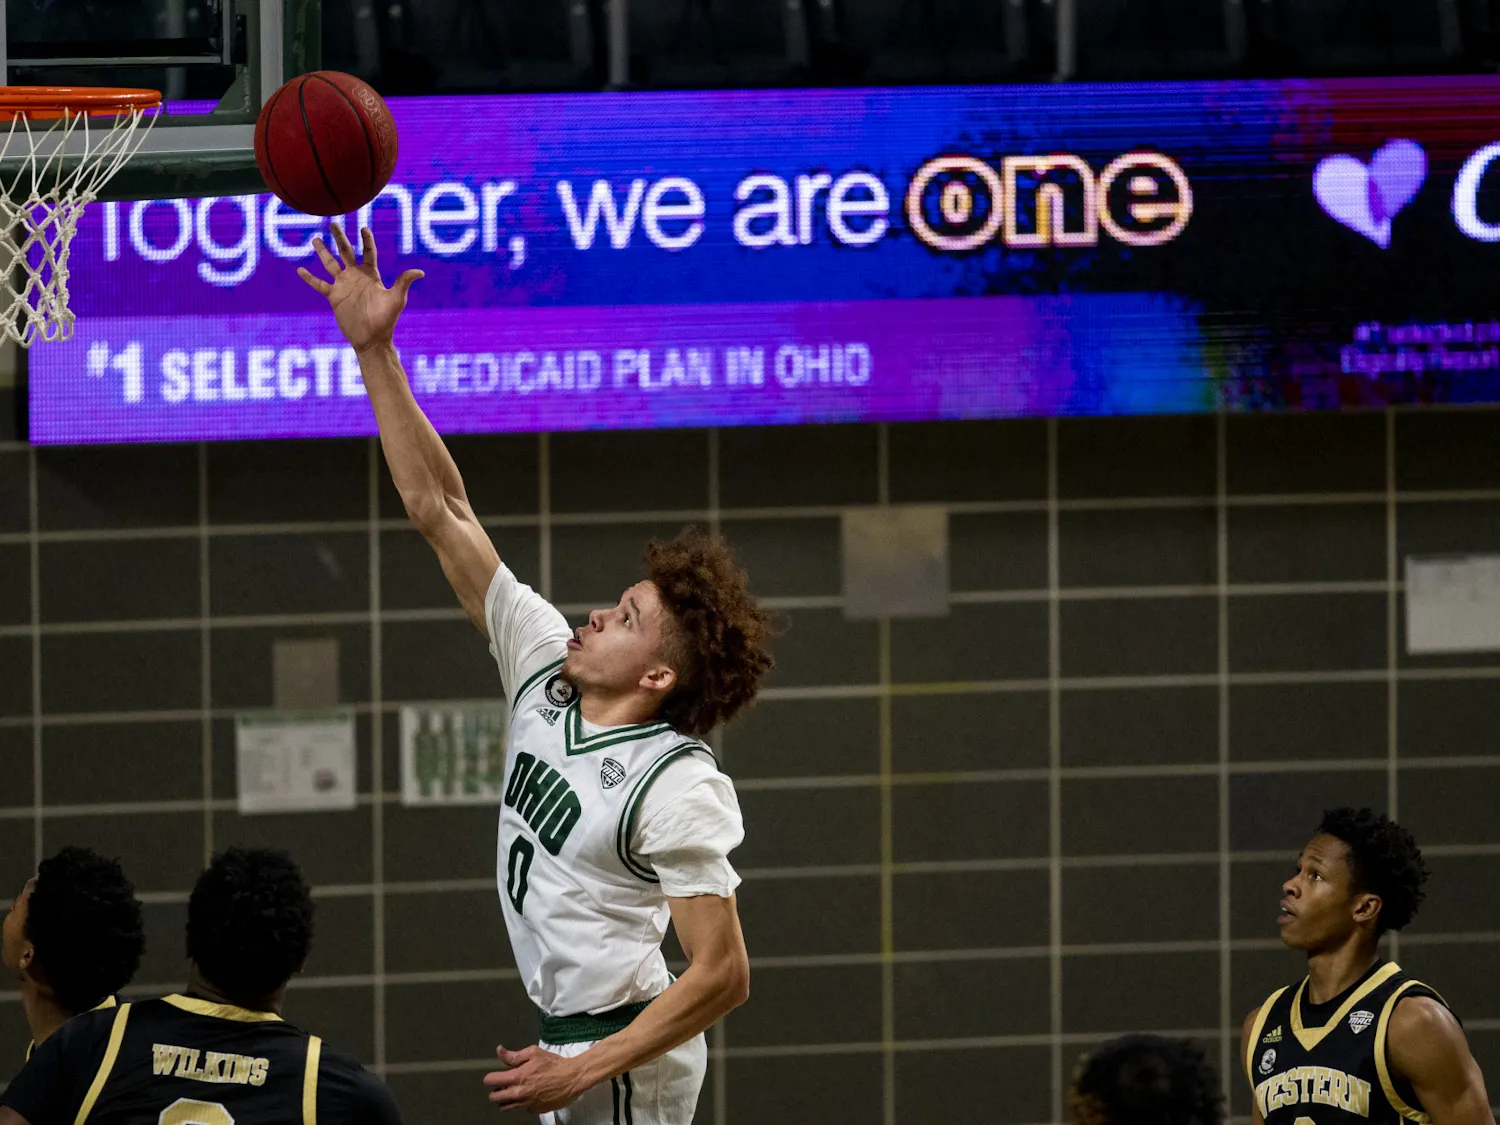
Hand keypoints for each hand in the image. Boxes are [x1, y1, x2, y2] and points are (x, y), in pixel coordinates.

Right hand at [297, 224, 422, 354]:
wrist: (372, 338)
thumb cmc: (386, 319)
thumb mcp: (397, 299)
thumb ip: (404, 282)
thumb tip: (420, 272)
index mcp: (371, 275)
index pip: (368, 252)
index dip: (366, 240)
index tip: (363, 228)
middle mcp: (356, 277)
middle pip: (345, 251)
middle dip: (339, 237)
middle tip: (332, 223)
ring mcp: (343, 285)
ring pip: (330, 264)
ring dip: (322, 252)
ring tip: (315, 239)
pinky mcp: (334, 297)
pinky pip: (319, 284)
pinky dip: (309, 278)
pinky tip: (299, 270)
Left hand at [483, 1044, 587, 1113]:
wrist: (572, 1078)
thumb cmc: (553, 1064)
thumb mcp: (533, 1053)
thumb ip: (514, 1055)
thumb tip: (499, 1050)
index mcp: (517, 1077)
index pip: (491, 1081)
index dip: (490, 1077)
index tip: (493, 1076)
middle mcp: (519, 1093)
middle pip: (494, 1098)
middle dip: (495, 1091)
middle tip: (502, 1085)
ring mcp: (526, 1104)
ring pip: (505, 1106)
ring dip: (506, 1099)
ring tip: (514, 1090)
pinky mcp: (534, 1110)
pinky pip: (521, 1108)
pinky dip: (521, 1103)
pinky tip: (529, 1094)